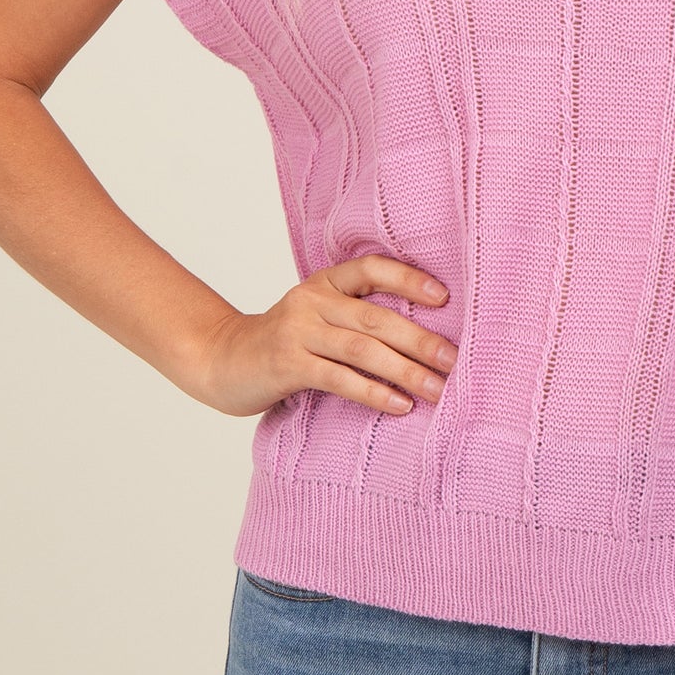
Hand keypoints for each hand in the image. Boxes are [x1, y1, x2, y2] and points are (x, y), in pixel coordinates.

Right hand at [191, 254, 456, 418]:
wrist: (220, 360)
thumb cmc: (283, 343)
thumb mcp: (316, 316)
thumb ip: (355, 316)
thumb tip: (423, 336)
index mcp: (324, 283)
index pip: (371, 268)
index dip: (408, 279)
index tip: (445, 296)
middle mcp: (311, 301)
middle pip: (375, 317)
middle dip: (420, 339)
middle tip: (455, 360)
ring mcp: (298, 332)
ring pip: (362, 349)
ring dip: (406, 371)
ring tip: (438, 389)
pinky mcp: (287, 365)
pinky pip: (339, 379)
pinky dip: (374, 392)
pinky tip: (400, 405)